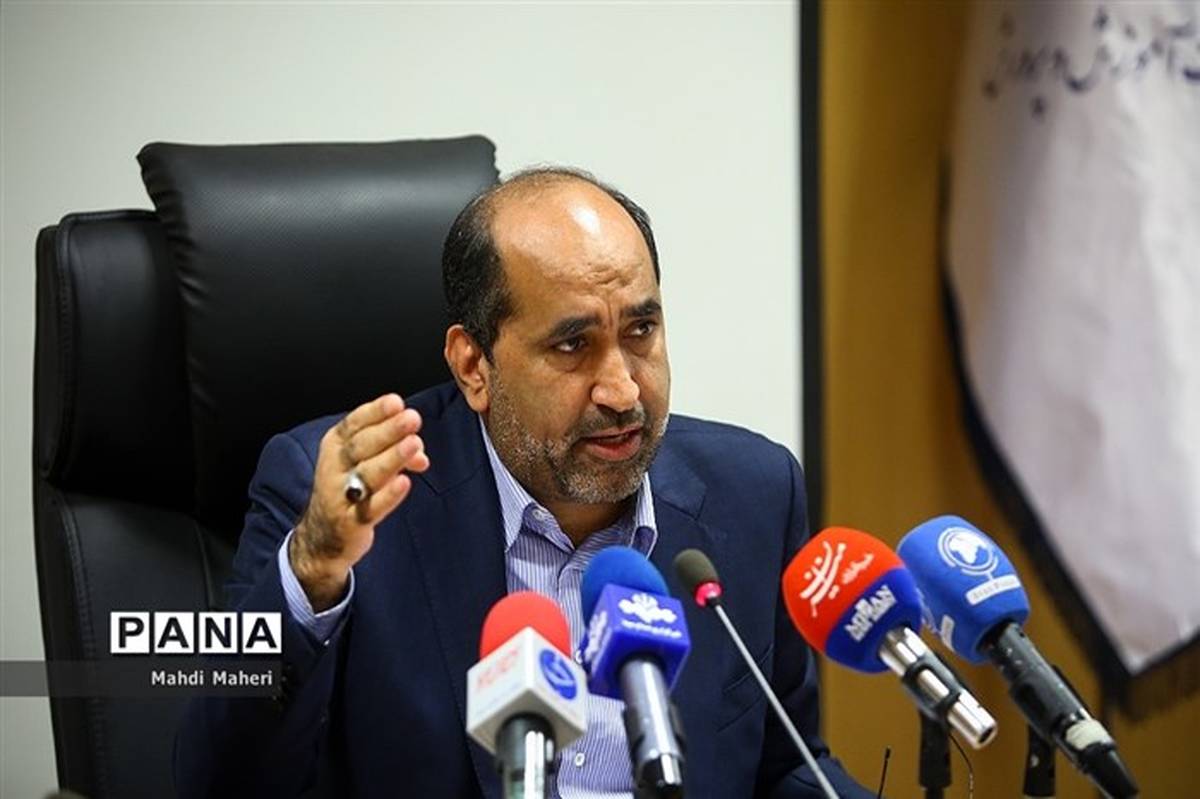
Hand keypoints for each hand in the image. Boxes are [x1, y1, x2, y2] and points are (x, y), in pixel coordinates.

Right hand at [290, 394, 429, 609]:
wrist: (323, 536)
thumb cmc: (348, 488)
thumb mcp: (362, 462)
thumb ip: (393, 449)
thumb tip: (420, 449)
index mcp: (335, 446)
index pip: (354, 423)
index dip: (375, 412)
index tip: (396, 402)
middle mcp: (334, 467)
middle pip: (361, 446)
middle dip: (388, 430)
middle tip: (412, 418)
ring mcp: (341, 495)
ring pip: (367, 474)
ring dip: (392, 457)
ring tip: (414, 444)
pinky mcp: (351, 522)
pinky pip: (371, 507)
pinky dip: (388, 495)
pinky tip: (405, 482)